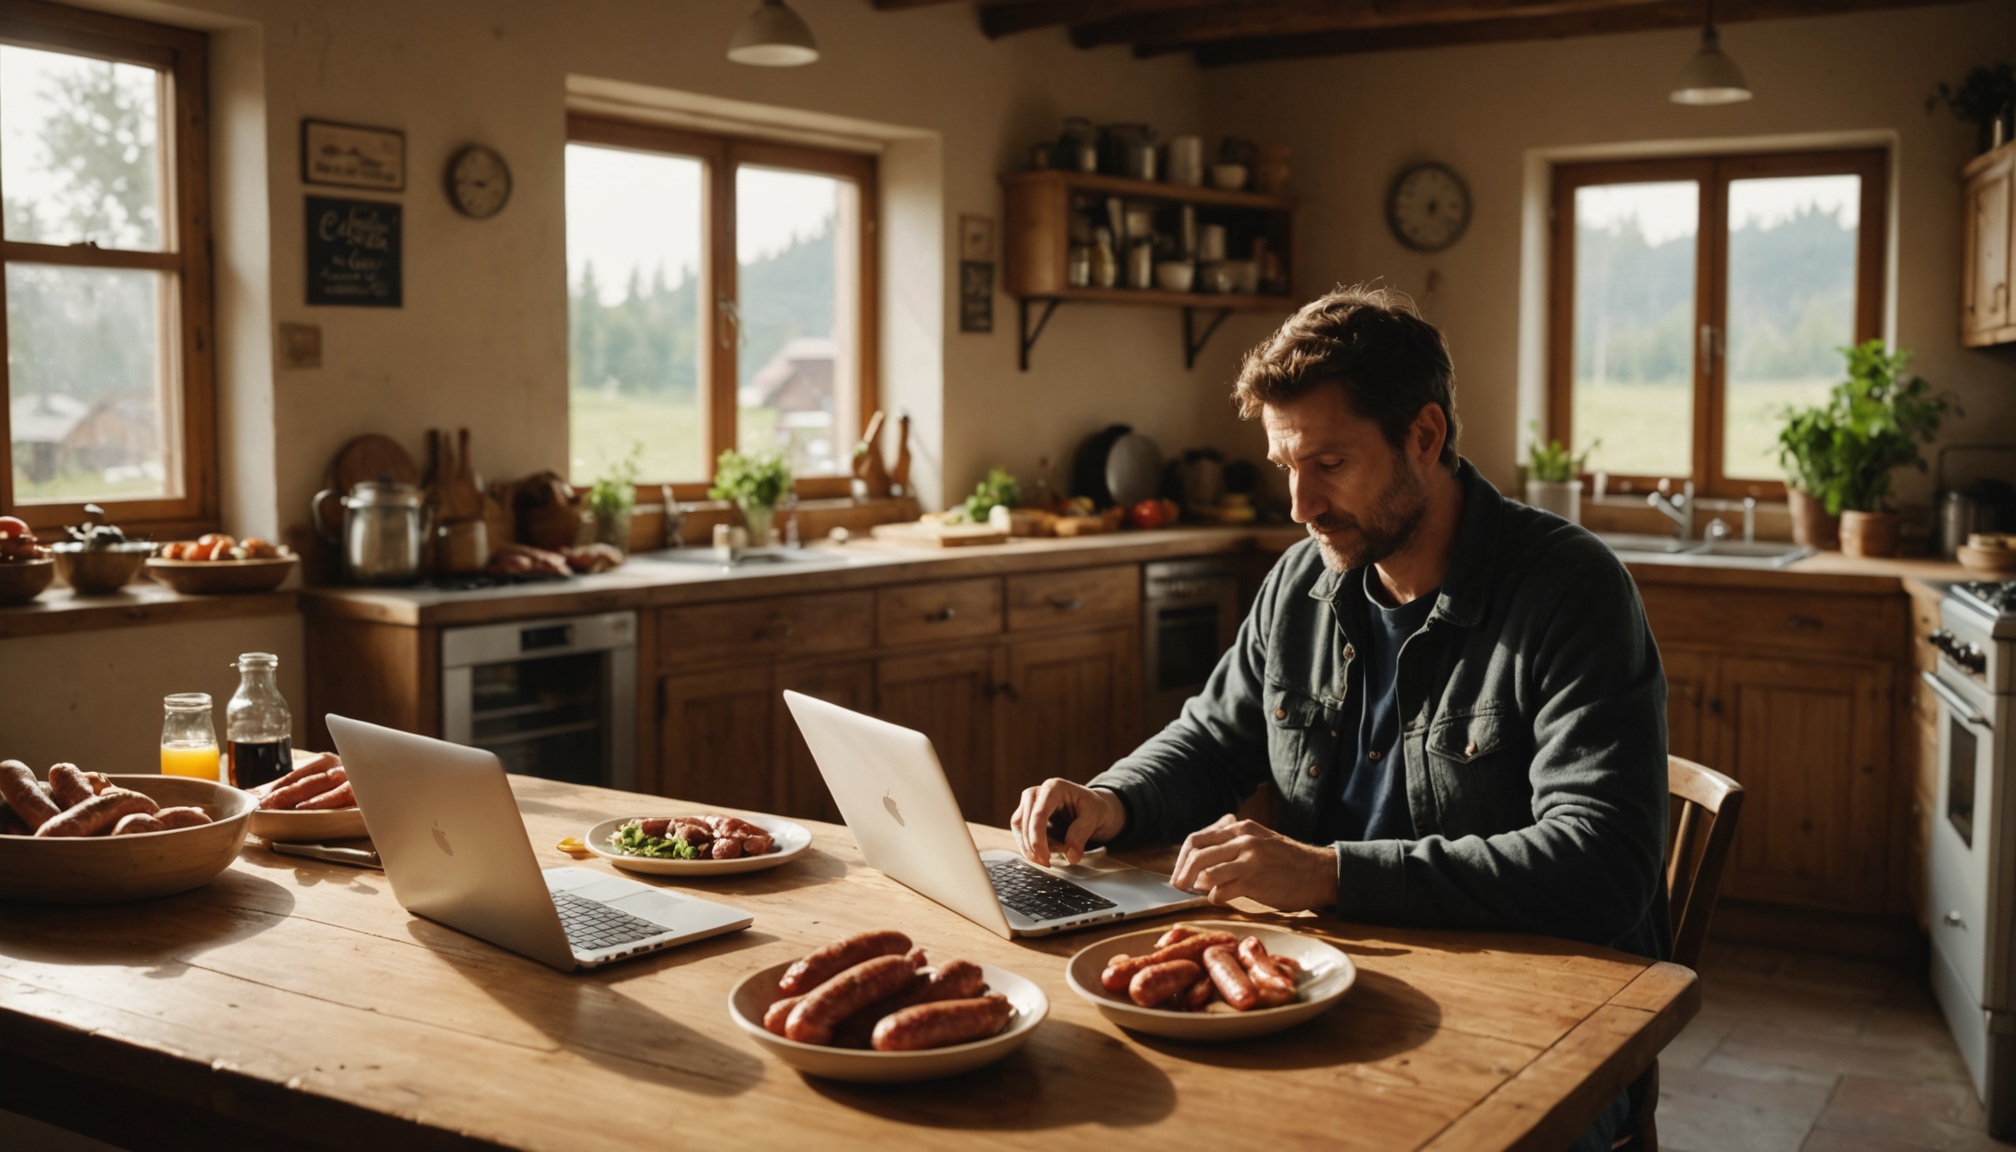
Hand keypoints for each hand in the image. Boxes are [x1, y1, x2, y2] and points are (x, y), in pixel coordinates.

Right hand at [1011, 779, 1126, 865]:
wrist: (1095, 808)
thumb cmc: (1095, 809)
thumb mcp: (1095, 819)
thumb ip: (1081, 835)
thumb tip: (1071, 856)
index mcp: (1055, 787)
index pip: (1038, 814)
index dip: (1037, 839)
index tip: (1045, 858)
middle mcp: (1039, 791)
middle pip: (1024, 820)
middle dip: (1031, 845)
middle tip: (1045, 863)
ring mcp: (1032, 801)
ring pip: (1018, 825)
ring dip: (1027, 846)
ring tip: (1043, 861)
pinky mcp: (1029, 812)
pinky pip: (1021, 829)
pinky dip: (1027, 844)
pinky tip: (1040, 854)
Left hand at [1170, 815, 1336, 911]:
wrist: (1319, 872)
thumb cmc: (1289, 860)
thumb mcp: (1260, 840)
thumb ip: (1233, 844)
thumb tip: (1203, 859)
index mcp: (1241, 829)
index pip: (1198, 839)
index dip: (1182, 857)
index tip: (1178, 871)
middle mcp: (1242, 841)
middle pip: (1196, 854)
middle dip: (1181, 872)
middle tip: (1177, 885)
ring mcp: (1248, 860)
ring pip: (1206, 873)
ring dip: (1197, 885)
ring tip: (1199, 892)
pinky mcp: (1254, 881)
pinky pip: (1221, 891)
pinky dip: (1215, 897)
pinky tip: (1221, 898)